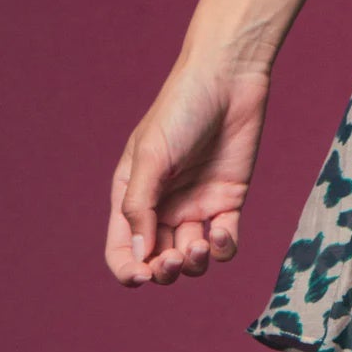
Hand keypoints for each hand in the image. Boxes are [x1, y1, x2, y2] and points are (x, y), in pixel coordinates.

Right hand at [105, 57, 270, 287]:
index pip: (123, 248)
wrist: (229, 76)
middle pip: (157, 259)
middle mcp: (163, 205)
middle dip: (163, 270)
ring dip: (193, 264)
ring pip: (192, 258)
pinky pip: (225, 241)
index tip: (141, 275)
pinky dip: (223, 249)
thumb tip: (140, 255)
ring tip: (199, 246)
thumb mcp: (151, 155)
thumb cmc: (181, 108)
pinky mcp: (229, 199)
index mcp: (134, 194)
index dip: (128, 270)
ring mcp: (197, 204)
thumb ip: (140, 205)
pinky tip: (220, 234)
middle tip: (174, 259)